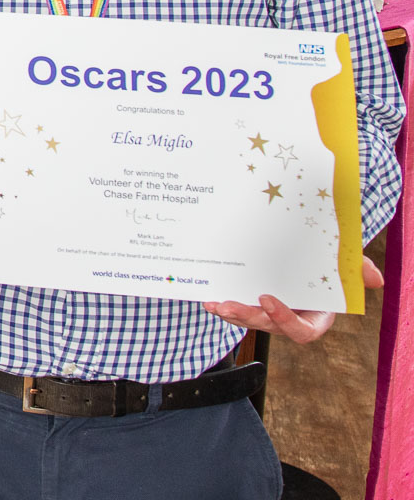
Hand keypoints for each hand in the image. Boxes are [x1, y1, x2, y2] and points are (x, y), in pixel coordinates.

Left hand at [201, 258, 384, 342]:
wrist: (305, 253)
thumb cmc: (327, 264)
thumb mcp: (343, 265)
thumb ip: (358, 270)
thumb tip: (374, 278)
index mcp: (314, 317)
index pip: (301, 330)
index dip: (284, 319)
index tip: (268, 299)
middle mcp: (289, 318)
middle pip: (269, 326)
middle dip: (249, 317)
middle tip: (231, 306)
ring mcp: (269, 312)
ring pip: (249, 319)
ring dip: (231, 314)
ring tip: (216, 305)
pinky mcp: (252, 302)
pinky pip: (236, 308)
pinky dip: (222, 305)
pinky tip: (208, 299)